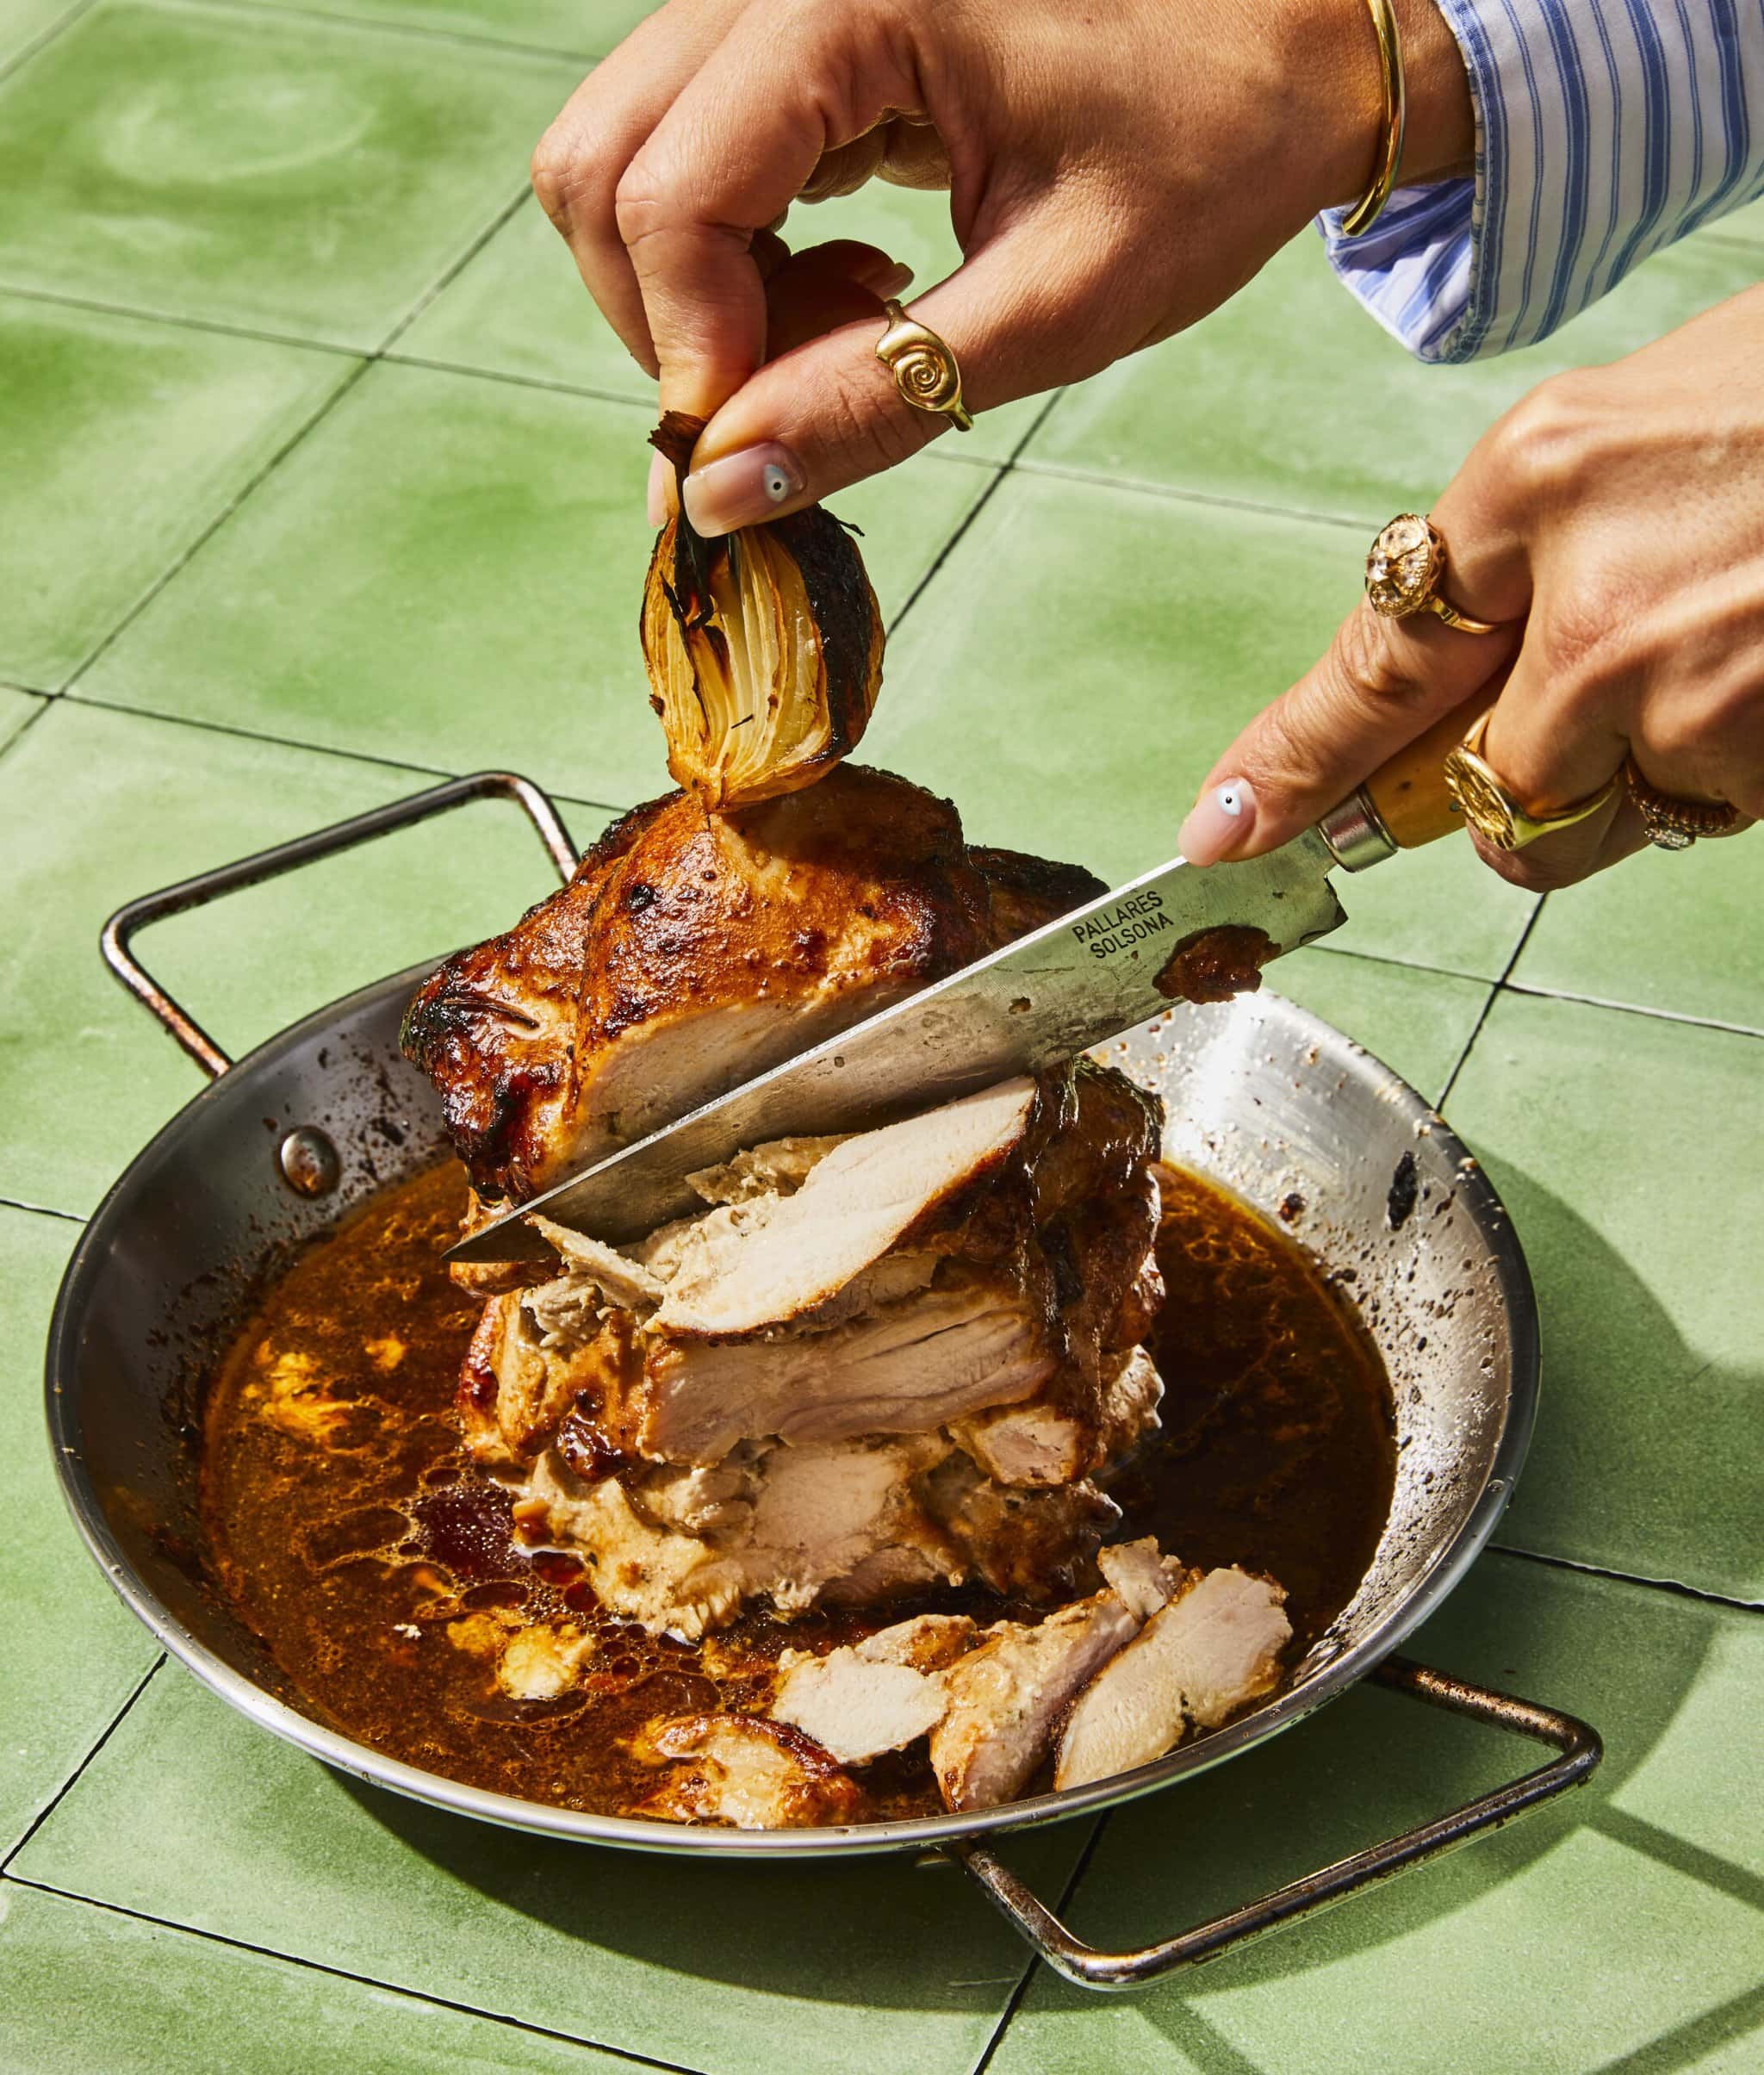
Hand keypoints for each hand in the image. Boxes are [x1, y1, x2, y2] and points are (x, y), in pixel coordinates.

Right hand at [532, 0, 1473, 533]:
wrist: (1296, 42)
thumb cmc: (1211, 150)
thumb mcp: (1059, 302)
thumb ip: (877, 399)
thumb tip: (722, 493)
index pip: (669, 195)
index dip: (693, 353)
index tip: (756, 458)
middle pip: (602, 162)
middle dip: (669, 321)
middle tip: (795, 399)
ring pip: (625, 155)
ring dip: (700, 291)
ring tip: (854, 328)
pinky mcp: (794, 24)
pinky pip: (688, 150)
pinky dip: (735, 252)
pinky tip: (856, 284)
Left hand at [1178, 284, 1763, 885]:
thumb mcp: (1611, 429)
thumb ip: (1502, 551)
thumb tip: (1423, 680)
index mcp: (1540, 485)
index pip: (1374, 666)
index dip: (1291, 761)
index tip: (1224, 828)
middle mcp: (1602, 612)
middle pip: (1487, 796)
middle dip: (1517, 774)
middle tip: (1600, 691)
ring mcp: (1700, 700)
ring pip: (1597, 820)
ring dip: (1630, 773)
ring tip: (1719, 645)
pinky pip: (1701, 811)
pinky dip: (1721, 764)